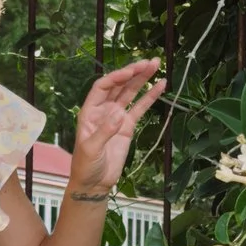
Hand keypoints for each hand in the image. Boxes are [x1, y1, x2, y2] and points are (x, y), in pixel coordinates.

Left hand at [64, 57, 165, 202]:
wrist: (94, 182)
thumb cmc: (85, 165)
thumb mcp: (91, 149)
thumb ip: (104, 132)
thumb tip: (118, 114)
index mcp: (89, 111)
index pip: (103, 87)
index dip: (117, 77)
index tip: (131, 71)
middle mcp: (103, 109)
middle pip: (119, 85)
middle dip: (133, 73)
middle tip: (149, 62)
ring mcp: (117, 116)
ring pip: (131, 93)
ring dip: (142, 79)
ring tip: (156, 65)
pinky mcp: (127, 126)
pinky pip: (140, 108)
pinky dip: (150, 97)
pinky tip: (160, 85)